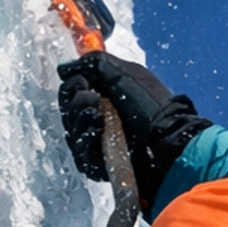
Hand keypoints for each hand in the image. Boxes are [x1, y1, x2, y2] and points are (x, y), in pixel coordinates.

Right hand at [57, 53, 211, 215]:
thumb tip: (62, 69)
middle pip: (68, 110)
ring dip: (82, 119)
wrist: (165, 138)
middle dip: (77, 102)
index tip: (85, 82)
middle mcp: (98, 117)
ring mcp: (97, 141)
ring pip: (72, 130)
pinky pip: (79, 152)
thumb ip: (92, 63)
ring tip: (99, 117)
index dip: (73, 85)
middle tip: (94, 100)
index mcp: (104, 95)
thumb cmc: (148, 103)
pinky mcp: (97, 163)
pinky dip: (85, 139)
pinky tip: (98, 133)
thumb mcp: (123, 72)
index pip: (72, 90)